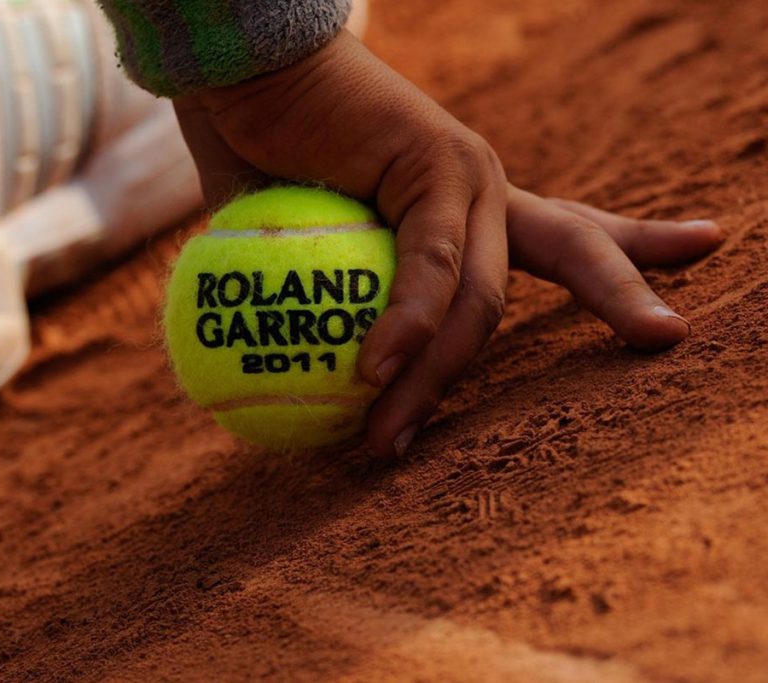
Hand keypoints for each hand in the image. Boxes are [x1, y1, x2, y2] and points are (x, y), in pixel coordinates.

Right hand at [174, 32, 721, 456]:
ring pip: (482, 297)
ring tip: (383, 437)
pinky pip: (432, 267)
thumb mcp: (295, 250)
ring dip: (432, 376)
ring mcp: (466, 173)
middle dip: (622, 297)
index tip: (698, 251)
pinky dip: (404, 324)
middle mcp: (479, 188)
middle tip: (672, 337)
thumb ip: (315, 313)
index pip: (558, 237)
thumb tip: (305, 396)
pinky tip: (374, 370)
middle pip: (570, 251)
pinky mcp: (438, 162)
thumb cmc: (260, 160)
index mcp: (464, 207)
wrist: (241, 75)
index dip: (622, 262)